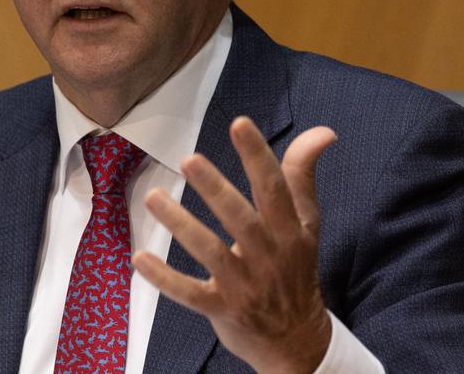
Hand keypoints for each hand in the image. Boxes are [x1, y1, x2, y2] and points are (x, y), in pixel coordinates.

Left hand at [133, 116, 336, 373]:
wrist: (298, 340)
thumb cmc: (295, 268)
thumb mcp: (306, 223)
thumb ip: (302, 175)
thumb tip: (324, 131)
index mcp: (290, 232)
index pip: (274, 189)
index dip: (258, 156)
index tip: (239, 124)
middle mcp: (269, 257)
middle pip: (241, 220)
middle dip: (216, 190)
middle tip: (188, 160)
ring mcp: (245, 286)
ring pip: (212, 253)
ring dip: (181, 225)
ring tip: (152, 196)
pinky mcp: (222, 309)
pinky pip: (190, 294)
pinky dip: (165, 278)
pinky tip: (140, 257)